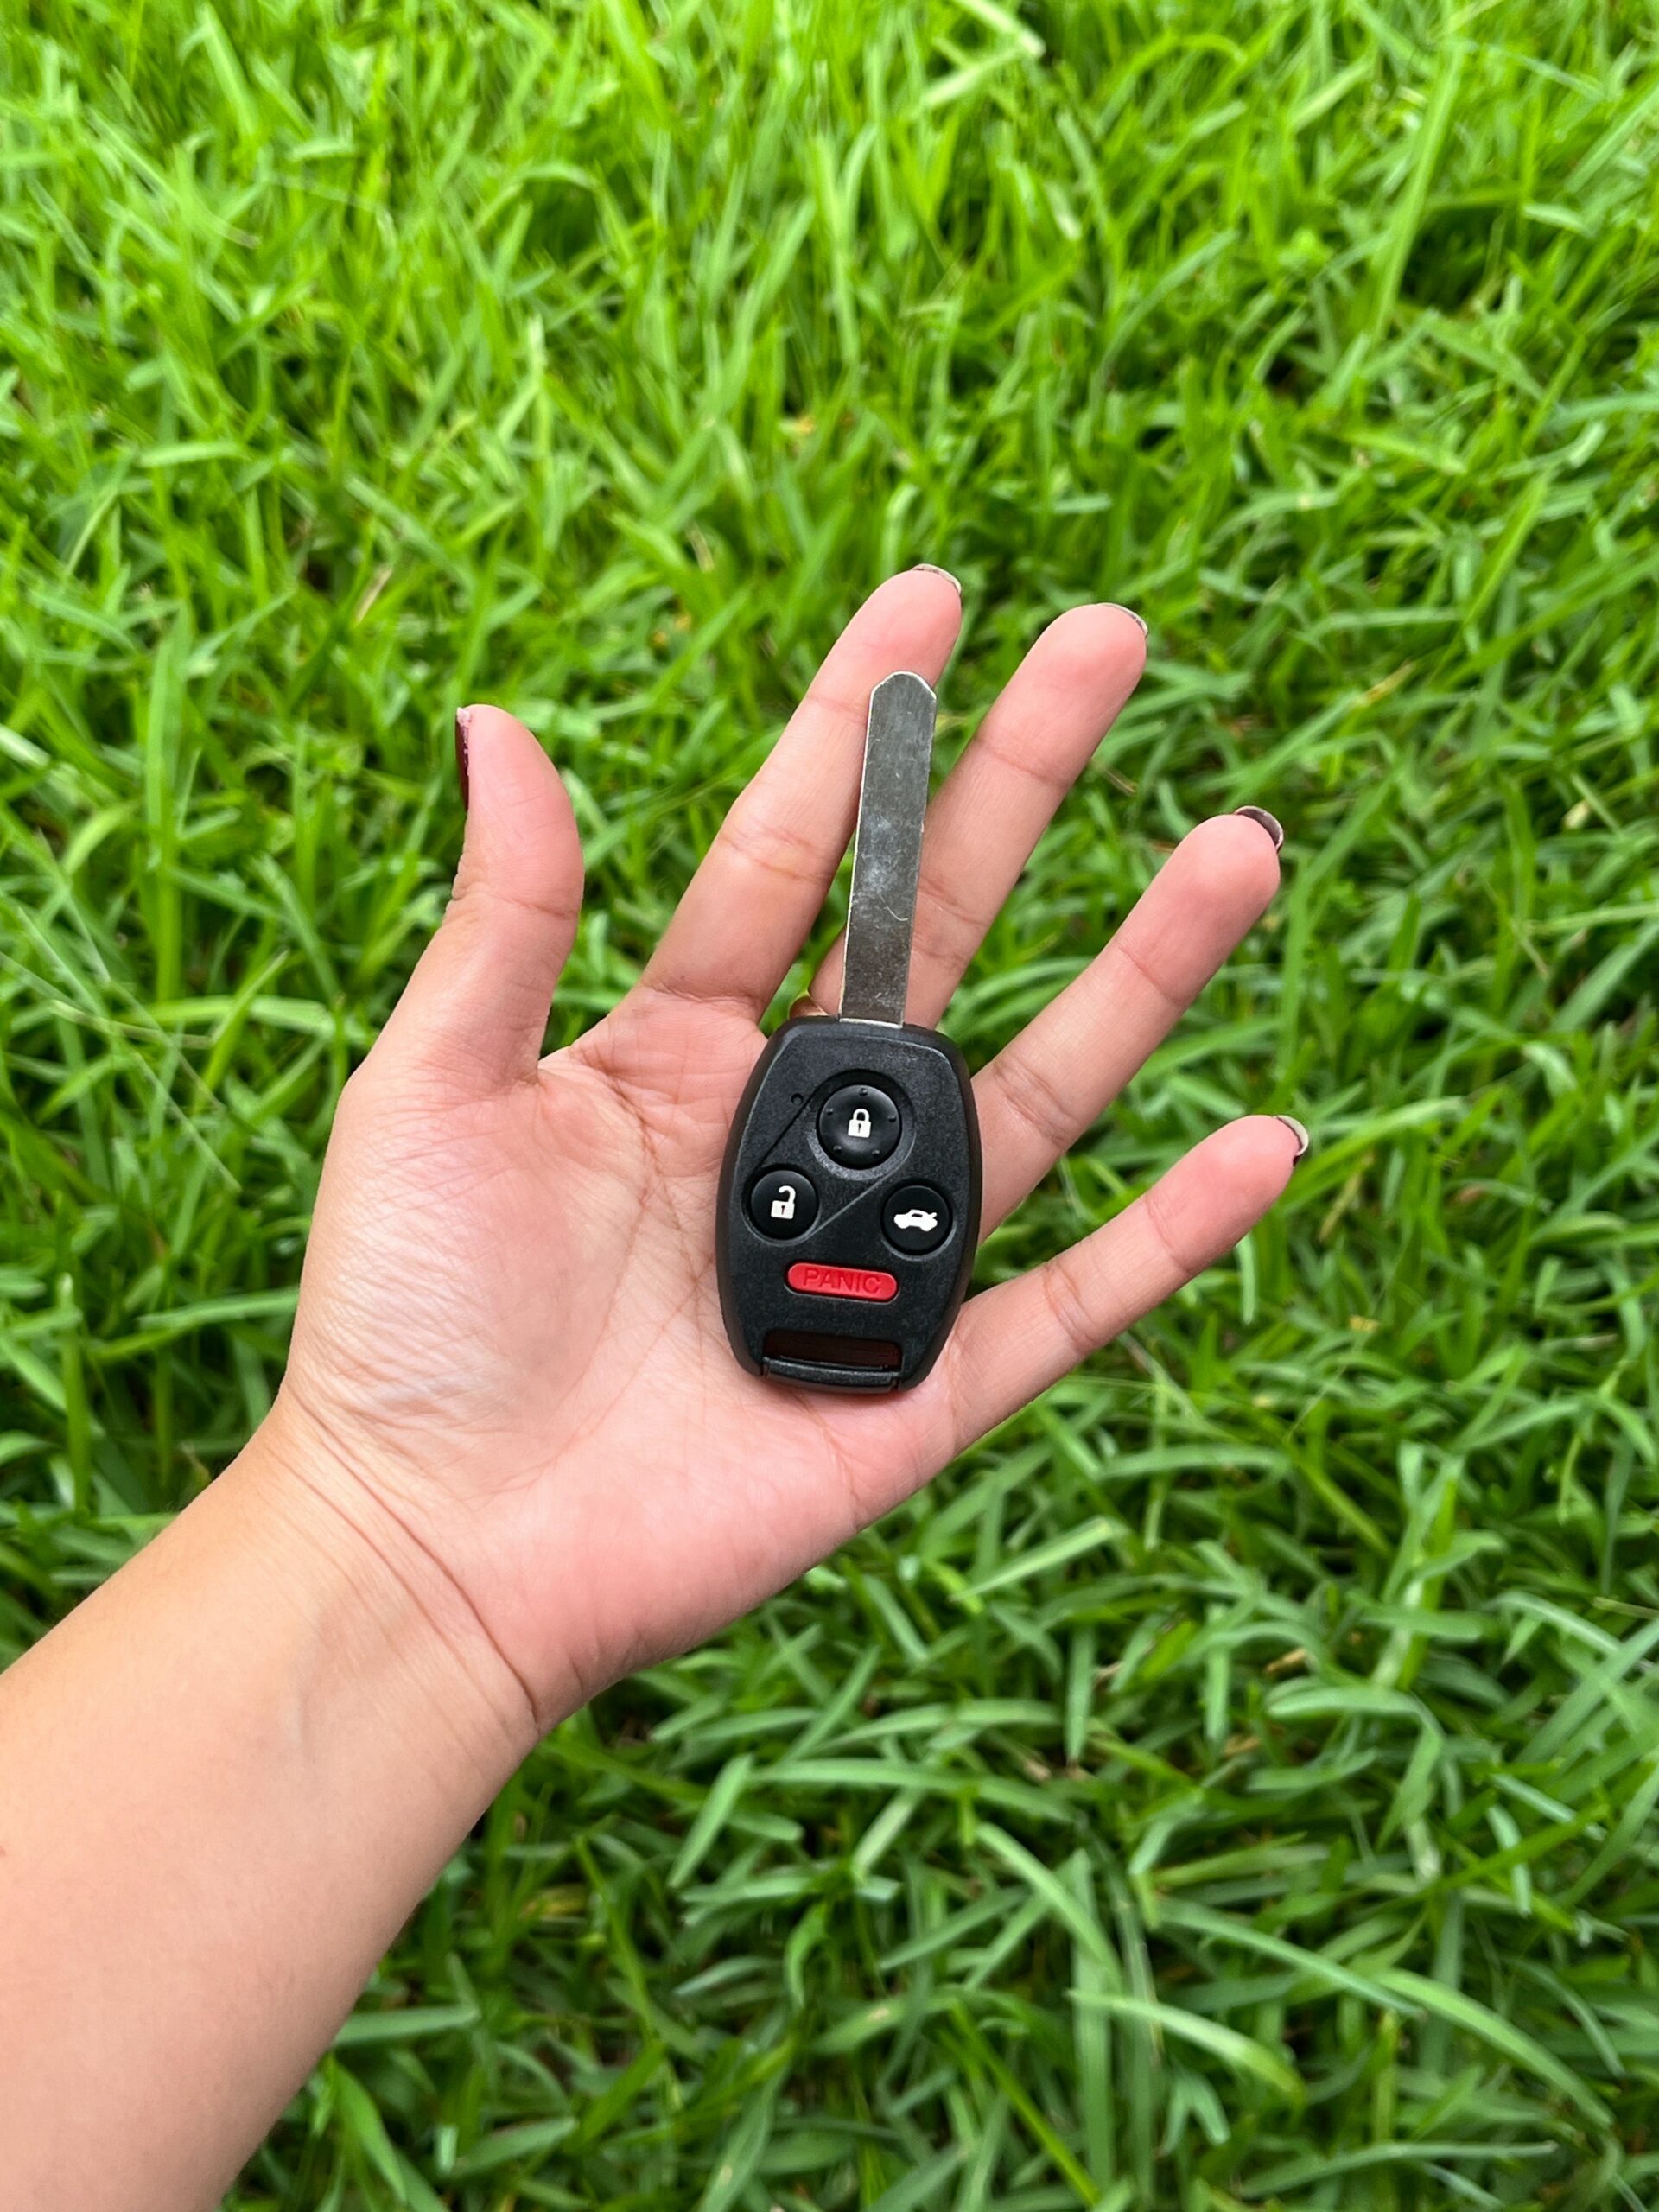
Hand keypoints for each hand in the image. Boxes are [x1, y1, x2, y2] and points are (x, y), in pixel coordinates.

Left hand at [270, 571, 1298, 1740]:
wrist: (431, 1550)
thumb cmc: (403, 1322)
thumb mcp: (428, 1090)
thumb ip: (504, 921)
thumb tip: (503, 725)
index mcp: (671, 1047)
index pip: (795, 857)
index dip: (862, 731)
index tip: (935, 603)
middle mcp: (787, 1131)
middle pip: (942, 934)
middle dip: (1026, 789)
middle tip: (1116, 646)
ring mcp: (864, 1255)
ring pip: (1036, 1091)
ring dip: (1142, 974)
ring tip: (1237, 852)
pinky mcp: (917, 1386)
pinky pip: (1071, 1298)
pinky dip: (1173, 1233)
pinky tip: (1265, 1141)